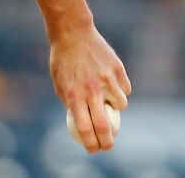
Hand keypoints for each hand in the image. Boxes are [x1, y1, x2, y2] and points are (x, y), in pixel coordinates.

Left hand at [49, 23, 130, 152]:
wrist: (73, 34)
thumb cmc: (63, 60)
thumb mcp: (60, 83)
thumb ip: (70, 103)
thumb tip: (82, 124)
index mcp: (74, 95)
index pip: (84, 128)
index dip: (90, 143)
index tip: (93, 149)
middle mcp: (92, 90)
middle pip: (104, 126)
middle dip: (108, 141)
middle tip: (108, 145)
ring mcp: (107, 80)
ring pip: (120, 106)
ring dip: (115, 108)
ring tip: (105, 97)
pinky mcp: (118, 70)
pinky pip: (124, 89)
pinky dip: (119, 90)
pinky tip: (109, 81)